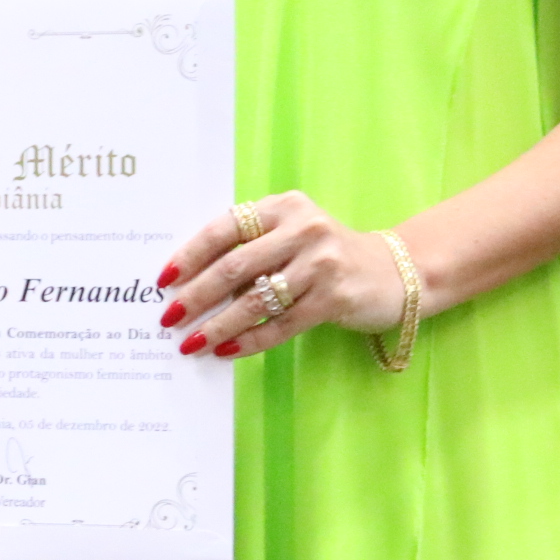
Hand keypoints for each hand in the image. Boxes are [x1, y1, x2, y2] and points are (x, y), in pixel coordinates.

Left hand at [157, 190, 406, 359]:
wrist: (395, 271)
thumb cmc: (326, 254)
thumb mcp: (291, 234)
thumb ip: (251, 247)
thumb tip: (190, 282)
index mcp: (282, 207)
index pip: (224, 228)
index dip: (190, 254)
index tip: (164, 279)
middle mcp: (302, 229)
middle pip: (234, 267)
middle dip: (196, 296)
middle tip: (169, 317)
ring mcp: (320, 264)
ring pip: (255, 301)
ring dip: (217, 325)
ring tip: (191, 342)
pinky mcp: (334, 298)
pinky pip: (281, 325)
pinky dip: (250, 341)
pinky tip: (226, 352)